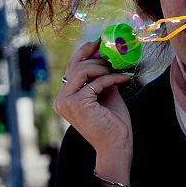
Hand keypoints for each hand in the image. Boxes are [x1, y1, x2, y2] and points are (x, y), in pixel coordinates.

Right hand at [54, 38, 133, 156]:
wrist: (116, 144)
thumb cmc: (113, 122)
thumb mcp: (105, 93)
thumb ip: (101, 77)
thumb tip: (106, 55)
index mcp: (65, 96)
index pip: (71, 67)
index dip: (84, 51)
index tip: (99, 41)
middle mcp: (61, 99)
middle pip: (76, 66)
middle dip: (97, 58)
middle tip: (114, 56)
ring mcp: (66, 102)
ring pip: (83, 70)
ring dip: (104, 68)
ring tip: (118, 70)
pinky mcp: (77, 104)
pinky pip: (95, 82)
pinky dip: (111, 78)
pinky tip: (124, 79)